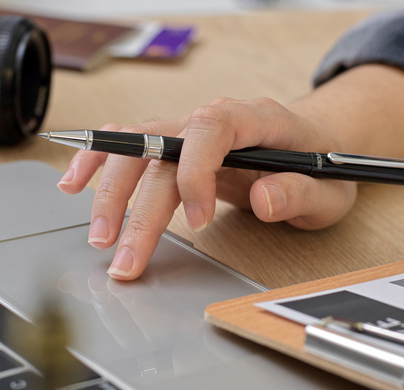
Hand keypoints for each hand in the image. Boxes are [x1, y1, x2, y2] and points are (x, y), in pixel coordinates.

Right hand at [56, 97, 357, 280]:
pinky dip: (98, 162)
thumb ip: (299, 192)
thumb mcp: (329, 189)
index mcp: (256, 119)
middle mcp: (214, 120)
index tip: (198, 220)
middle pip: (163, 151)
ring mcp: (189, 134)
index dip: (197, 171)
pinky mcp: (175, 151)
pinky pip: (128, 145)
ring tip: (100, 238)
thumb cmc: (323, 167)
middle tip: (127, 257)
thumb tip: (265, 198)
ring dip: (111, 193)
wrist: (317, 146)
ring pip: (136, 149)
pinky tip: (74, 184)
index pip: (212, 128)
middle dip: (141, 207)